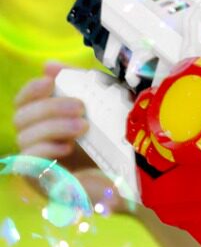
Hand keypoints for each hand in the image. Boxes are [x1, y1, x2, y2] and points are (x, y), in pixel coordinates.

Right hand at [14, 62, 130, 212]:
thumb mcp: (102, 108)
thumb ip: (79, 84)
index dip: (32, 88)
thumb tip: (49, 64)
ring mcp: (36, 162)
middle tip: (80, 107)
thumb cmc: (115, 143)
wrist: (132, 182)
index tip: (51, 80)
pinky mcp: (41, 182)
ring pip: (24, 137)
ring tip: (82, 127)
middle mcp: (36, 141)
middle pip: (21, 117)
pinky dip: (45, 150)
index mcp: (45, 122)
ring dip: (52, 126)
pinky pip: (28, 161)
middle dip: (49, 108)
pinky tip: (67, 147)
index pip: (23, 101)